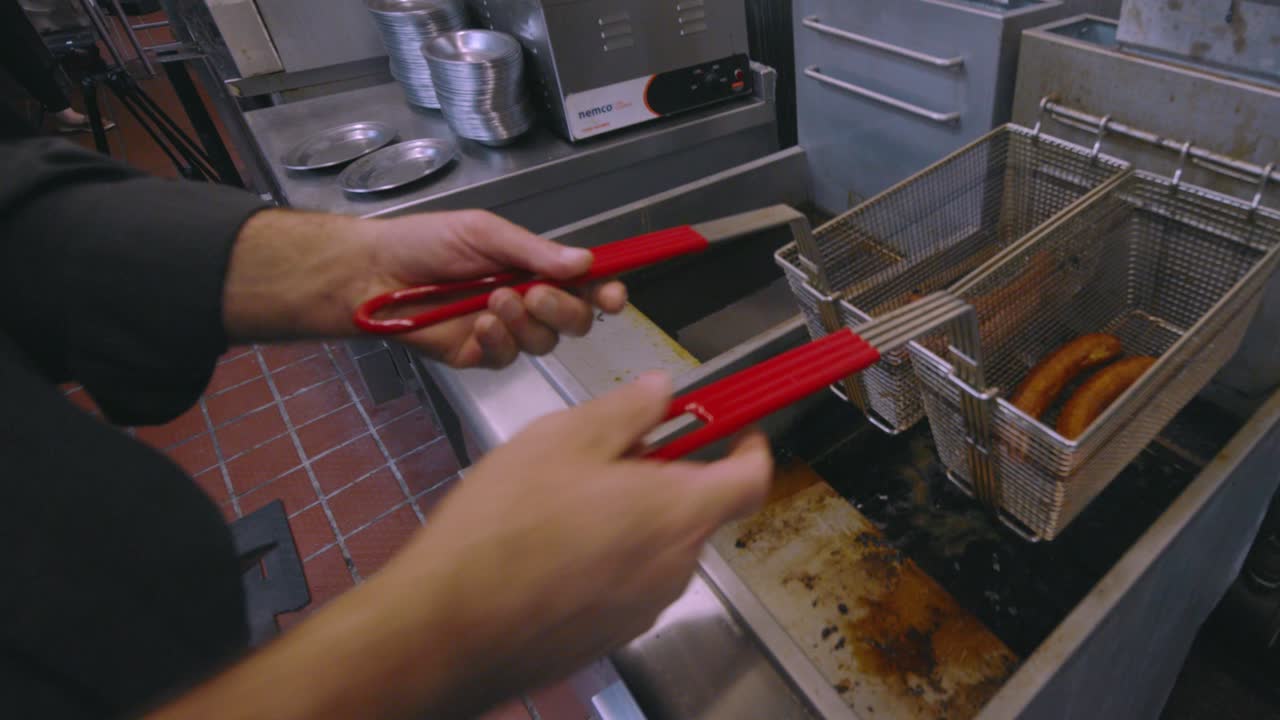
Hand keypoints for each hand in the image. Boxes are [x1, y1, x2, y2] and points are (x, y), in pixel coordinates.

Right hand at [149, 373, 772, 719]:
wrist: (447, 624)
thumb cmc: (502, 528)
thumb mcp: (562, 438)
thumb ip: (625, 410)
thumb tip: (661, 392)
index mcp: (676, 509)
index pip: (751, 478)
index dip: (750, 446)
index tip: (734, 425)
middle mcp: (674, 565)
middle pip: (696, 509)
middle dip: (665, 475)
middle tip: (609, 452)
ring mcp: (644, 607)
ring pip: (657, 544)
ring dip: (630, 516)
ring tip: (562, 499)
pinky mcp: (611, 634)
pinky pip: (626, 580)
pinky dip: (605, 555)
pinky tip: (548, 544)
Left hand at [360, 210, 627, 367]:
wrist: (374, 273)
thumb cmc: (426, 243)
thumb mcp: (484, 233)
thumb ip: (534, 251)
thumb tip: (585, 263)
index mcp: (535, 268)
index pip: (584, 284)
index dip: (605, 292)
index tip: (613, 296)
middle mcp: (528, 302)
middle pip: (575, 320)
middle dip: (563, 309)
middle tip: (534, 294)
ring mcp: (506, 332)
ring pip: (543, 342)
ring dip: (524, 323)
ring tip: (491, 301)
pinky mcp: (480, 356)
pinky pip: (507, 357)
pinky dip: (497, 341)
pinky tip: (477, 324)